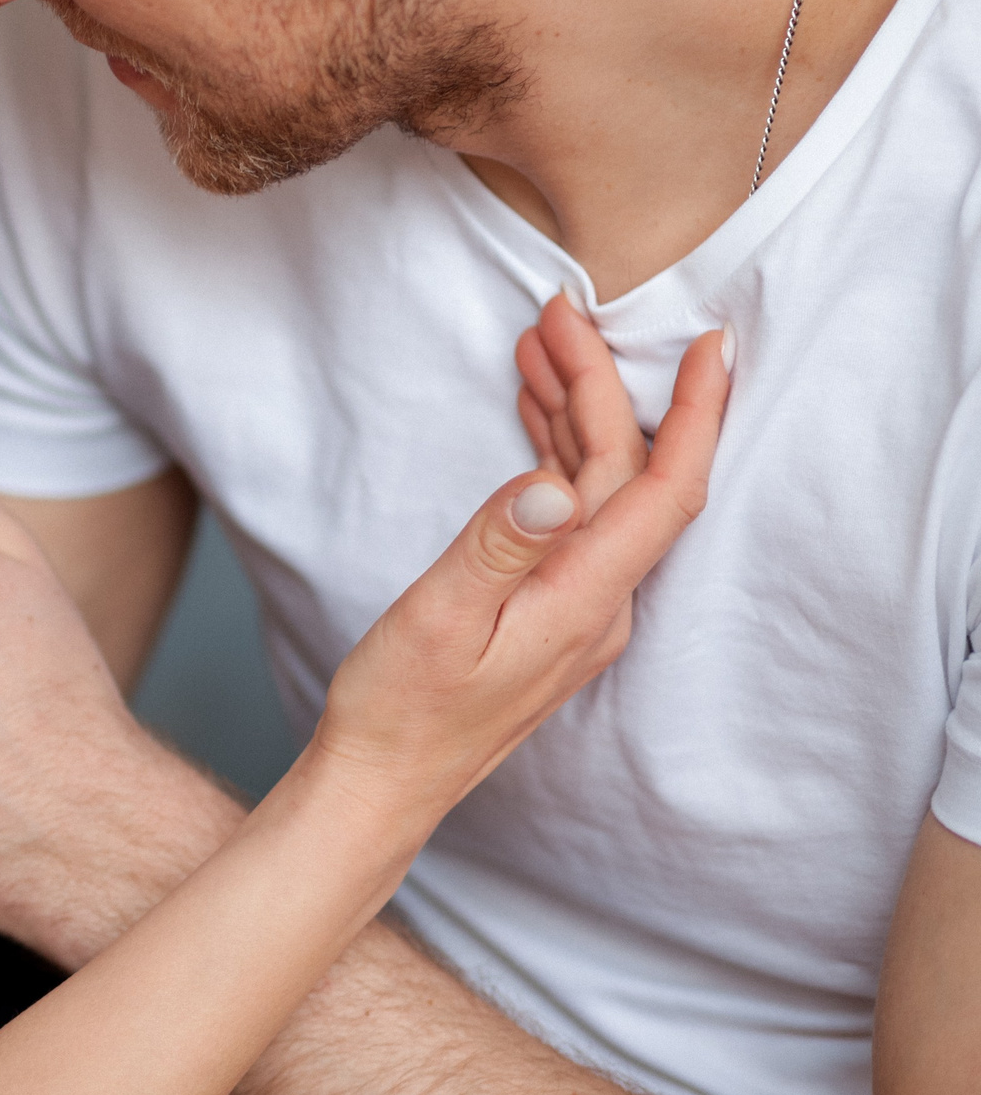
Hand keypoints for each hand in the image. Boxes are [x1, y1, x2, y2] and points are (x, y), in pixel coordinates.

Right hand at [307, 298, 728, 820]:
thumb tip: (550, 481)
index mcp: (585, 600)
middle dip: (605, 384)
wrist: (384, 781)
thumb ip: (497, 546)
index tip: (710, 343)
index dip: (695, 413)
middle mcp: (601, 604)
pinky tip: (533, 422)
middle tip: (559, 313)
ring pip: (600, 490)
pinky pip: (575, 515)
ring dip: (577, 413)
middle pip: (628, 474)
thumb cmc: (402, 707)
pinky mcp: (552, 609)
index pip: (662, 490)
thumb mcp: (437, 618)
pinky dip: (557, 455)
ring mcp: (580, 609)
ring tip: (538, 345)